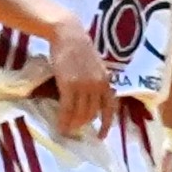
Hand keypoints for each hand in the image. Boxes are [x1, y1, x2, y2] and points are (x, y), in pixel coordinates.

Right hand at [46, 20, 105, 136]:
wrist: (69, 36)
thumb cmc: (81, 50)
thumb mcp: (96, 68)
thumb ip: (98, 83)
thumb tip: (95, 99)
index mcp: (106, 82)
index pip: (110, 108)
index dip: (107, 124)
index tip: (101, 136)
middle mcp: (98, 86)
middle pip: (93, 113)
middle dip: (84, 125)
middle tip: (75, 131)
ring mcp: (84, 86)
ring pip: (80, 112)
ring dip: (73, 124)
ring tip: (66, 130)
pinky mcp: (69, 85)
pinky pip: (67, 107)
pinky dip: (64, 119)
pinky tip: (60, 125)